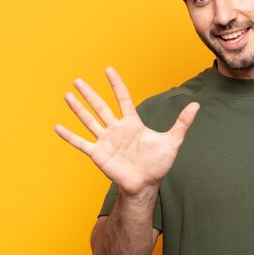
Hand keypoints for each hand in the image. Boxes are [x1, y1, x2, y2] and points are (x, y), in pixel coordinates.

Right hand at [55, 67, 199, 194]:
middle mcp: (117, 129)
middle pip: (101, 106)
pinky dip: (69, 136)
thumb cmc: (159, 164)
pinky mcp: (98, 154)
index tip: (108, 69)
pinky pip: (81, 143)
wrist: (146, 184)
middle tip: (78, 79)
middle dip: (90, 93)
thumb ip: (182, 123)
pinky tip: (57, 127)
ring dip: (78, 109)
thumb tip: (196, 105)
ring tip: (67, 95)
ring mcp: (106, 141)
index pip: (122, 98)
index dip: (116, 84)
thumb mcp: (173, 141)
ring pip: (89, 120)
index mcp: (132, 123)